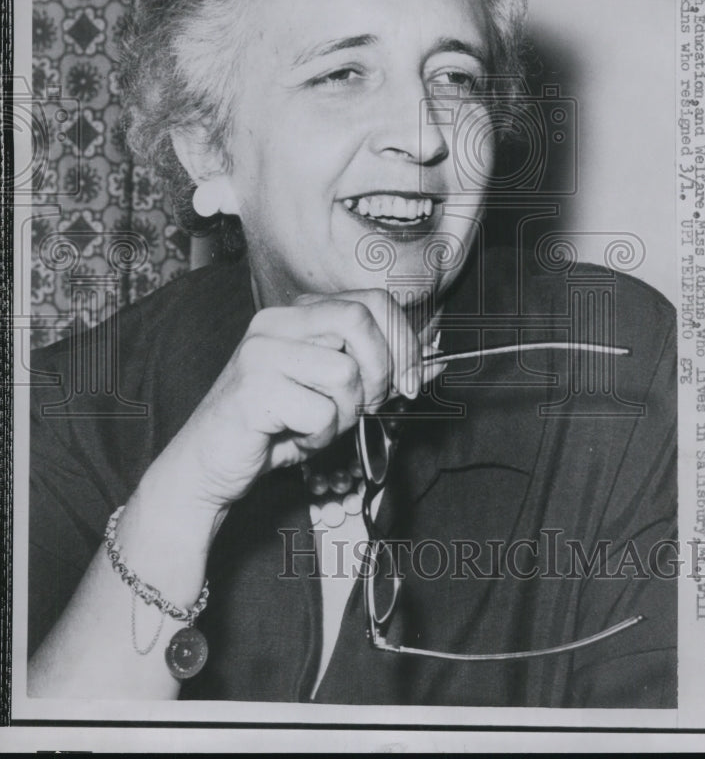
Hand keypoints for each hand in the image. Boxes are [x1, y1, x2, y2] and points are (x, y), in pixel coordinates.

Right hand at [167, 288, 436, 511]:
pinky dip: (319, 436)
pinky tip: (294, 438)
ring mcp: (260, 352)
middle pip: (359, 321)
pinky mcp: (253, 389)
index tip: (410, 382)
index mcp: (297, 314)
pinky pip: (321, 411)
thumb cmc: (275, 427)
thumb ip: (378, 375)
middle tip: (367, 407)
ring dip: (344, 414)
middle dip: (380, 372)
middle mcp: (276, 322)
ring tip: (315, 426)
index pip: (372, 301)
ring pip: (345, 372)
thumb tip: (434, 365)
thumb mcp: (335, 394)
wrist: (208, 465)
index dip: (403, 341)